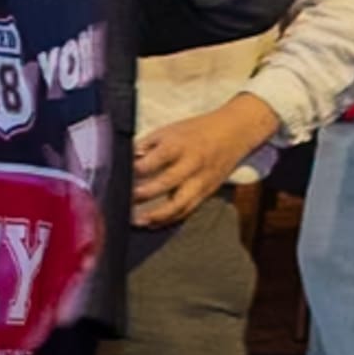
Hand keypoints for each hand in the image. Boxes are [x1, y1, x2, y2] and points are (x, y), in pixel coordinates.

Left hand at [133, 93, 276, 226]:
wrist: (234, 132)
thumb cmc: (195, 131)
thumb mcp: (167, 131)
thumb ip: (145, 145)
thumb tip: (124, 159)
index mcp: (178, 145)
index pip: (154, 160)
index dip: (136, 170)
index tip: (119, 177)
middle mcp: (191, 164)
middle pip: (167, 182)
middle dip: (144, 194)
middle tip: (124, 201)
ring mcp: (201, 180)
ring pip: (180, 202)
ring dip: (158, 214)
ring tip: (137, 221)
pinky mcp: (207, 191)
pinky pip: (189, 209)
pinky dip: (171, 218)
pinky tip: (154, 223)